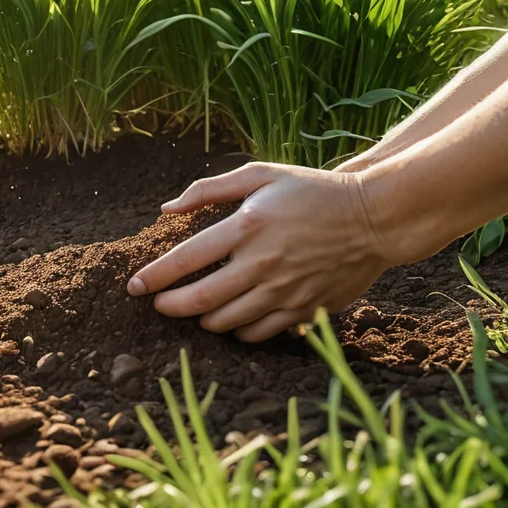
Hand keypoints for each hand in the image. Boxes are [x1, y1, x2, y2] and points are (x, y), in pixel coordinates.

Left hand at [127, 162, 392, 341]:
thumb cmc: (311, 190)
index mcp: (247, 225)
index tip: (133, 286)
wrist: (374, 217)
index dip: (154, 276)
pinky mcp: (303, 310)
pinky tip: (230, 318)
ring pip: (225, 322)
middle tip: (156, 304)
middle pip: (199, 300)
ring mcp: (284, 291)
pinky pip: (257, 333)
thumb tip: (166, 210)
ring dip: (200, 320)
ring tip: (193, 310)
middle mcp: (262, 263)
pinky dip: (236, 331)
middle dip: (169, 306)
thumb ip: (208, 190)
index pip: (185, 259)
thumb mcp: (260, 174)